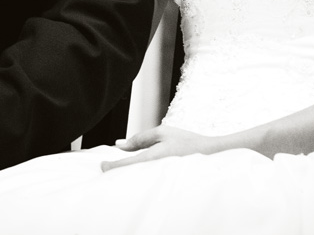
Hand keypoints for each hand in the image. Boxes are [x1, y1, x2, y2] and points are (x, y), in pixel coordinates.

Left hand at [100, 125, 221, 171]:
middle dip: (117, 172)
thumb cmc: (187, 142)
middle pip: (128, 176)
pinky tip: (138, 171)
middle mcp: (155, 171)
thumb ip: (140, 139)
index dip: (110, 167)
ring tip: (122, 168)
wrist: (211, 155)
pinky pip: (146, 179)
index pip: (125, 166)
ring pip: (136, 179)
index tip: (102, 166)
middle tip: (108, 168)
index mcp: (153, 159)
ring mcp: (160, 178)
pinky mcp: (165, 180)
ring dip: (127, 173)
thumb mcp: (162, 133)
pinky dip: (138, 175)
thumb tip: (119, 144)